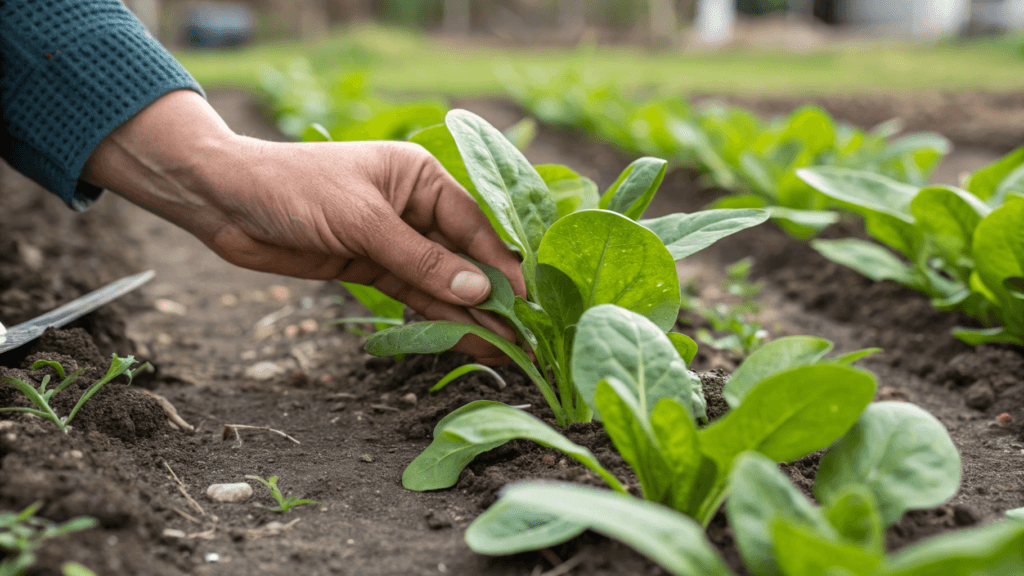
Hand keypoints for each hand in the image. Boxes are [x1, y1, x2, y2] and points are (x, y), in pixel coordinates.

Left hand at [82, 90, 525, 363]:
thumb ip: (420, 259)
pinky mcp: (372, 268)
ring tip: (506, 349)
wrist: (224, 201)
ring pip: (442, 283)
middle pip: (463, 257)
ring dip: (470, 315)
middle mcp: (415, 208)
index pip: (474, 225)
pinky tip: (467, 340)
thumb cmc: (294, 188)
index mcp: (421, 177)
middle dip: (491, 296)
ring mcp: (394, 240)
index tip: (529, 300)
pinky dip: (438, 318)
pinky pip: (414, 296)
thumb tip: (479, 292)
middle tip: (525, 336)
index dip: (501, 264)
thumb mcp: (362, 221)